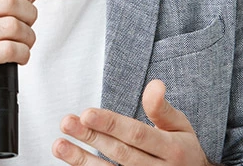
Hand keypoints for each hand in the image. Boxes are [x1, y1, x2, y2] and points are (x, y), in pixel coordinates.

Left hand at [53, 80, 210, 164]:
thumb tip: (155, 84)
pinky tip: (72, 163)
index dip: (111, 124)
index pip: (136, 135)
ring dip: (82, 160)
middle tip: (66, 122)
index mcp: (171, 149)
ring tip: (59, 145)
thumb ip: (162, 108)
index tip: (86, 113)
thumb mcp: (180, 127)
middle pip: (120, 153)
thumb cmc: (183, 150)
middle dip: (90, 138)